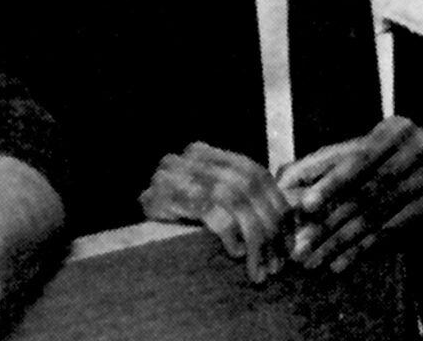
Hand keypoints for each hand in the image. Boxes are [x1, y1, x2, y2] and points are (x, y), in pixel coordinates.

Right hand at [139, 142, 290, 281]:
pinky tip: (236, 253)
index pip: (257, 175)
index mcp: (210, 154)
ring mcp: (180, 173)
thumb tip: (293, 211)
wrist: (130, 223)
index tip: (289, 241)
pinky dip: (230, 233)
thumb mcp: (212, 196)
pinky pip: (213, 210)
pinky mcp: (168, 195)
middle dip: (270, 227)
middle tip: (279, 262)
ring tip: (261, 268)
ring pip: (235, 199)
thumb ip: (245, 196)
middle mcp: (195, 157)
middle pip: (249, 187)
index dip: (278, 207)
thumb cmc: (177, 213)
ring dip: (255, 239)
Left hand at [276, 115, 422, 272]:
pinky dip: (364, 249)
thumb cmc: (385, 149)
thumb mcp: (363, 142)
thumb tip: (285, 178)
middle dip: (332, 221)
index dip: (334, 182)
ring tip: (314, 260)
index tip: (305, 205)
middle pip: (369, 194)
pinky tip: (340, 263)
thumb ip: (326, 160)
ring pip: (379, 218)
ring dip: (342, 242)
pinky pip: (394, 234)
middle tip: (301, 245)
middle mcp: (416, 155)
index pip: (362, 160)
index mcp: (394, 132)